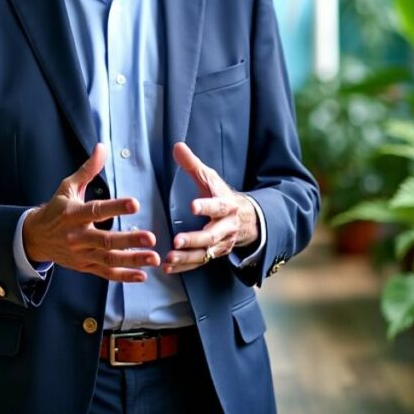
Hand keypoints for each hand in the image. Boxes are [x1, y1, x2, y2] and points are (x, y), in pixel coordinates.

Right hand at [22, 144, 159, 281]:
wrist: (35, 238)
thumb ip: (88, 169)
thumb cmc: (56, 209)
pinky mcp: (85, 267)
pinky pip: (106, 273)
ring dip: (132, 260)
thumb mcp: (68, 187)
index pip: (97, 210)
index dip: (116, 207)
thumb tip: (102, 148)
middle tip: (151, 238)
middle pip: (105, 240)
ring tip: (153, 257)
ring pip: (109, 259)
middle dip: (129, 240)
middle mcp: (78, 236)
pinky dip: (124, 276)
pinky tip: (142, 275)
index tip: (135, 204)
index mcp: (74, 214)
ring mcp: (81, 255)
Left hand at [163, 142, 258, 273]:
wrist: (245, 219)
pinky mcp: (213, 254)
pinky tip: (168, 267)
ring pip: (204, 253)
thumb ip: (193, 165)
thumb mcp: (210, 178)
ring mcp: (220, 244)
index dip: (206, 206)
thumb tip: (177, 146)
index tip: (193, 206)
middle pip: (211, 235)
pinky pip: (198, 263)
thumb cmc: (220, 195)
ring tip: (169, 257)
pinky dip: (183, 267)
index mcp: (226, 206)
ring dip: (186, 257)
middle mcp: (225, 227)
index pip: (217, 206)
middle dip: (194, 239)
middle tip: (177, 241)